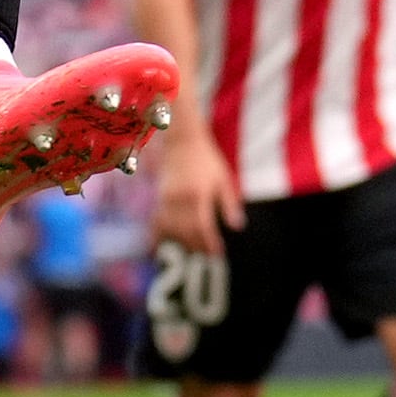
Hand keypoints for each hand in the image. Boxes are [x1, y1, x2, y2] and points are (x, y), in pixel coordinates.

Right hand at [149, 128, 244, 256]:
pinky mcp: (159, 197)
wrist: (182, 141)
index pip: (203, 226)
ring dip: (180, 242)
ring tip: (191, 249)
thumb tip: (237, 226)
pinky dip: (159, 235)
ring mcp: (166, 198)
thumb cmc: (206, 159)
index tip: (218, 253)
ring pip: (170, 229)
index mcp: (198, 194)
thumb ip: (229, 204)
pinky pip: (157, 221)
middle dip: (197, 245)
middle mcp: (180, 198)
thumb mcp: (223, 179)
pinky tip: (163, 245)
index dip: (210, 242)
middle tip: (207, 255)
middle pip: (186, 231)